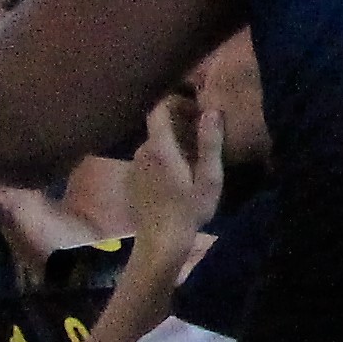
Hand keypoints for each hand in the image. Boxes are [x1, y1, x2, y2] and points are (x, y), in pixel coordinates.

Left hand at [120, 90, 216, 252]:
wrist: (160, 241)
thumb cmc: (189, 210)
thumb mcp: (209, 178)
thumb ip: (210, 143)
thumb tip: (212, 110)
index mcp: (161, 148)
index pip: (158, 110)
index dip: (173, 100)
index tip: (192, 102)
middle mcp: (141, 152)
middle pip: (157, 127)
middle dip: (177, 124)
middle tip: (202, 133)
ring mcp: (133, 167)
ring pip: (153, 144)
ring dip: (170, 144)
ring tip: (192, 156)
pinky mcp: (131, 180)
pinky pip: (147, 160)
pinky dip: (161, 160)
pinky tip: (176, 176)